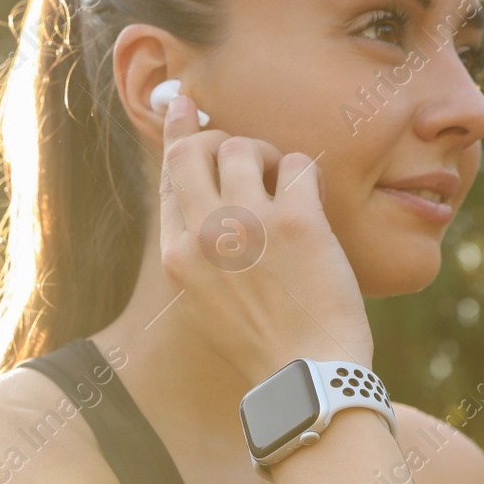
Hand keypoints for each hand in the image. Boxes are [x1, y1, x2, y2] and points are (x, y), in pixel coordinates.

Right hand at [158, 93, 374, 384]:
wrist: (304, 377)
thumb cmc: (264, 346)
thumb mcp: (206, 304)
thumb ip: (198, 255)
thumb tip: (204, 206)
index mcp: (177, 256)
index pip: (170, 175)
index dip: (179, 133)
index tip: (184, 105)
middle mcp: (203, 235)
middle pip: (197, 149)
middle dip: (221, 138)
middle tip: (250, 154)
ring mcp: (247, 225)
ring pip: (245, 146)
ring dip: (269, 156)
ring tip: (286, 187)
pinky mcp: (295, 222)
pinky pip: (298, 164)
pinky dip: (307, 176)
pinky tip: (313, 203)